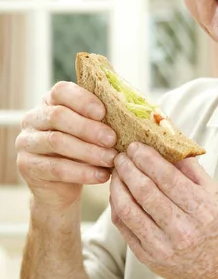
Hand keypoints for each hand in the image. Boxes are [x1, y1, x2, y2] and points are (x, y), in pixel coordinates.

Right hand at [16, 81, 116, 211]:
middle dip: (89, 128)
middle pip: (58, 116)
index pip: (61, 91)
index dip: (83, 100)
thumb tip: (131, 111)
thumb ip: (102, 119)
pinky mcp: (27, 166)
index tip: (104, 113)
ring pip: (57, 142)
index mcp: (49, 101)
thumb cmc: (83, 151)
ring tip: (111, 159)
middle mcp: (33, 118)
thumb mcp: (91, 131)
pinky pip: (56, 168)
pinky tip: (102, 176)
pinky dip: (82, 172)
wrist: (62, 188)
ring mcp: (26, 142)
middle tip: (112, 140)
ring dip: (89, 151)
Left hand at [110, 142, 217, 278]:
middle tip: (121, 155)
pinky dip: (117, 206)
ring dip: (118, 185)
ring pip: (129, 209)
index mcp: (201, 209)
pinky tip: (118, 193)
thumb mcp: (214, 193)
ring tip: (117, 172)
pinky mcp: (148, 257)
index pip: (167, 177)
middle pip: (145, 191)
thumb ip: (190, 167)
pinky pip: (124, 227)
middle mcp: (182, 229)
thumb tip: (167, 143)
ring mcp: (163, 246)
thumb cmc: (217, 227)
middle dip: (128, 168)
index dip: (147, 159)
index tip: (135, 146)